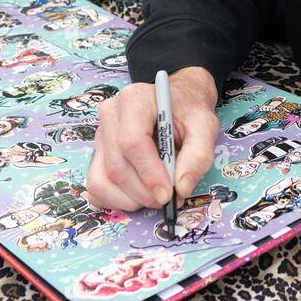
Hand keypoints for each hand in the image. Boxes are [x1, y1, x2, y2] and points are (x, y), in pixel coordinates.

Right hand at [87, 67, 219, 210]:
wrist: (176, 101)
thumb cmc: (188, 110)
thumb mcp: (205, 125)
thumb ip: (198, 155)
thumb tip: (181, 188)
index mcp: (135, 100)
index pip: (132, 141)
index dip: (149, 173)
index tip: (168, 193)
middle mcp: (110, 115)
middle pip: (117, 165)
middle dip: (143, 192)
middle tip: (168, 199)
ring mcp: (100, 135)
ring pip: (102, 179)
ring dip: (130, 199)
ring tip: (155, 197)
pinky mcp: (98, 153)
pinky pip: (96, 186)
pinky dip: (115, 200)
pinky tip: (137, 196)